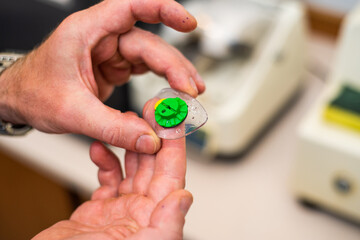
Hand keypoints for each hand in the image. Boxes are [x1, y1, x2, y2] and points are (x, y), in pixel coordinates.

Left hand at [0, 0, 204, 153]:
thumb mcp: (71, 112)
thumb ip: (111, 127)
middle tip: (191, 91)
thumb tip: (149, 139)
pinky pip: (144, 70)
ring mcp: (109, 53)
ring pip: (150, 56)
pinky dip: (161, 82)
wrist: (20, 100)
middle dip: (173, 66)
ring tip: (191, 92)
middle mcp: (101, 37)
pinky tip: (173, 93)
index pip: (129, 7)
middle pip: (147, 43)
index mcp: (86, 32)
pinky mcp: (114, 67)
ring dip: (173, 74)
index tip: (187, 22)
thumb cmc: (33, 92)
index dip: (162, 10)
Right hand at [32, 99, 191, 239]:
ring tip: (127, 121)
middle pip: (152, 165)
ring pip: (131, 167)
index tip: (174, 120)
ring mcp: (119, 208)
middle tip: (151, 110)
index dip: (174, 145)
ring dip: (130, 143)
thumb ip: (166, 224)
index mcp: (154, 218)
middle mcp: (140, 211)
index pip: (171, 174)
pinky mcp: (98, 209)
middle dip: (153, 135)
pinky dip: (105, 160)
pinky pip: (108, 177)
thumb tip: (184, 197)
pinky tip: (100, 147)